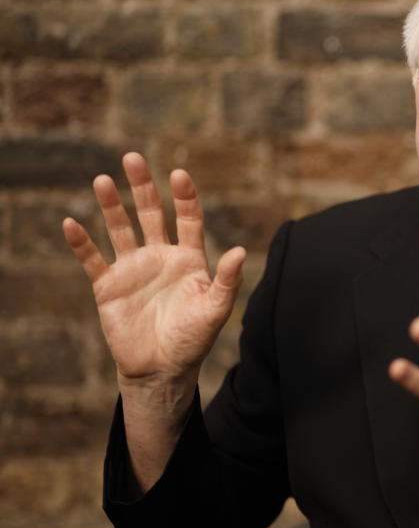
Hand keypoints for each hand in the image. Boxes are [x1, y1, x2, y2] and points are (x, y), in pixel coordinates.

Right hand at [62, 152, 244, 403]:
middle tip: (133, 158)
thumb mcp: (216, 310)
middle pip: (151, 213)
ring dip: (111, 206)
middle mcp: (160, 256)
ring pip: (120, 228)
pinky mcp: (109, 286)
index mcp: (189, 258)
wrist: (162, 370)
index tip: (179, 174)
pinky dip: (82, 243)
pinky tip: (71, 223)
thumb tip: (239, 250)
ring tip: (103, 180)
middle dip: (143, 186)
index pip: (188, 218)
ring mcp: (133, 269)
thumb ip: (227, 280)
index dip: (184, 197)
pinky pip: (92, 259)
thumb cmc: (194, 340)